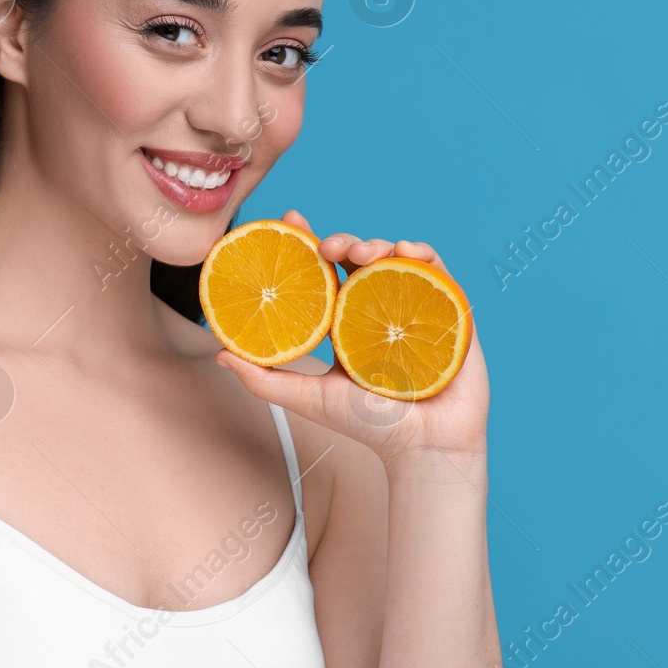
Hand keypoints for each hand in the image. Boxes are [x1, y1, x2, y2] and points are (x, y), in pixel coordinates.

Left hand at [213, 209, 489, 469]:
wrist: (425, 448)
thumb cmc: (370, 427)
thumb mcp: (308, 398)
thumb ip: (264, 379)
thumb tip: (220, 353)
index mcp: (346, 321)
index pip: (325, 272)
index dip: (309, 241)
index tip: (290, 219)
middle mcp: (377, 309)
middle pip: (358, 259)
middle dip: (341, 240)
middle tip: (325, 246)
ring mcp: (413, 307)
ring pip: (393, 258)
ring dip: (377, 243)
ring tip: (361, 252)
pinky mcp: (447, 310)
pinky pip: (436, 271)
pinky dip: (421, 254)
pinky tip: (405, 253)